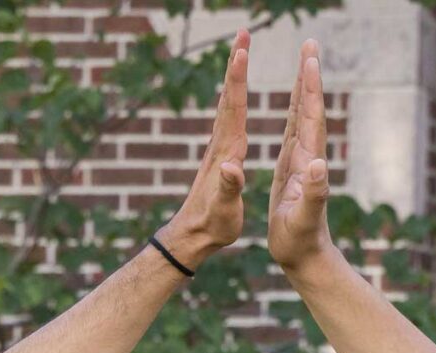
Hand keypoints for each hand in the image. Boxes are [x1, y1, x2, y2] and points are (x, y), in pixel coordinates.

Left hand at [154, 30, 249, 269]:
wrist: (192, 236)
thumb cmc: (213, 226)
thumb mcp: (225, 210)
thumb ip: (229, 188)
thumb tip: (231, 168)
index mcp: (227, 152)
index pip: (234, 109)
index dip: (238, 80)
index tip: (242, 51)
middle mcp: (222, 144)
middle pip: (229, 96)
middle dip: (236, 64)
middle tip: (243, 33)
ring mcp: (219, 148)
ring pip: (228, 103)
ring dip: (235, 76)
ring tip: (241, 51)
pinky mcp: (220, 155)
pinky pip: (229, 117)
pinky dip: (234, 97)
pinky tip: (236, 93)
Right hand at [265, 39, 333, 280]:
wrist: (305, 256)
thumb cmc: (301, 241)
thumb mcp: (305, 218)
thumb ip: (315, 193)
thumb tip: (320, 166)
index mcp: (308, 163)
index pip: (311, 118)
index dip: (310, 88)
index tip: (309, 58)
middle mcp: (308, 157)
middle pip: (310, 108)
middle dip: (309, 76)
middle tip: (310, 44)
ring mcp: (301, 161)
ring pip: (303, 116)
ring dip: (304, 88)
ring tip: (304, 61)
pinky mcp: (293, 169)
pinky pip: (294, 132)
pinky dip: (295, 111)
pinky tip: (294, 103)